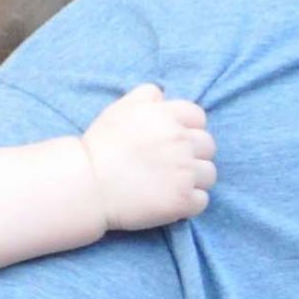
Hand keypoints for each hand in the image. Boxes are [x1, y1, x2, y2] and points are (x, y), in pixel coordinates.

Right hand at [80, 85, 215, 233]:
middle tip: (171, 163)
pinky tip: (170, 200)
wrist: (89, 184)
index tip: (173, 141)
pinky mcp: (182, 201)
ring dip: (194, 179)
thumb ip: (147, 96)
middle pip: (208, 146)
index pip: (198, 117)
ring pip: (209, 174)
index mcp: (168, 116)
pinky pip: (202, 200)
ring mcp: (184, 172)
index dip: (188, 128)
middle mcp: (181, 142)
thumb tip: (164, 96)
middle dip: (194, 153)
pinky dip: (189, 202)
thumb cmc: (101, 145)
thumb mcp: (120, 108)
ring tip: (171, 183)